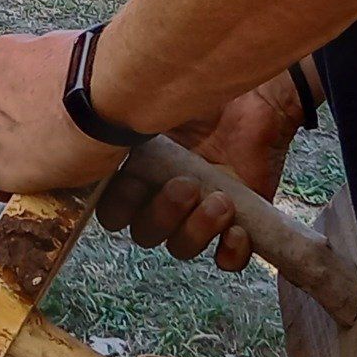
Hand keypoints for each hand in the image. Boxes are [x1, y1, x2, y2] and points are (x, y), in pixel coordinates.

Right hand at [0, 31, 129, 198]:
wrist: (100, 86)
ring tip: (39, 92)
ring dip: (3, 97)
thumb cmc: (94, 132)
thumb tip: (60, 173)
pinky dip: (16, 64)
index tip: (14, 168)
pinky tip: (40, 65)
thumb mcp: (75, 178)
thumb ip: (47, 177)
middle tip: (26, 128)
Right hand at [96, 72, 302, 268]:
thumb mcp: (158, 103)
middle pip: (146, 233)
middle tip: (188, 186)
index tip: (138, 181)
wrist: (259, 99)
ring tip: (221, 202)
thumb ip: (126, 122)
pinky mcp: (237, 223)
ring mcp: (200, 212)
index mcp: (139, 170)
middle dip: (164, 215)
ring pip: (181, 247)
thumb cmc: (206, 95)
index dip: (121, 206)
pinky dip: (231, 253)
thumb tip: (97, 132)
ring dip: (197, 230)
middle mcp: (165, 195)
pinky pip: (227, 261)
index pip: (113, 210)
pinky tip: (238, 229)